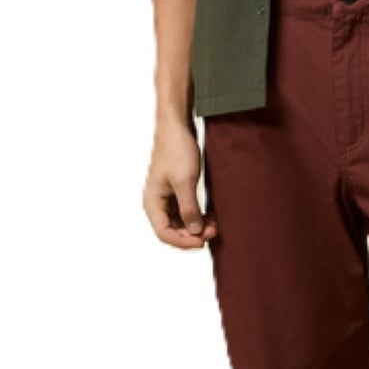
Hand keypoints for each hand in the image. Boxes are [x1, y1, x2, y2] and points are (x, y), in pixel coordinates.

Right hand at [143, 118, 216, 247]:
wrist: (177, 127)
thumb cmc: (176, 150)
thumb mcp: (185, 181)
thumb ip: (189, 208)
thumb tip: (195, 231)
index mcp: (152, 202)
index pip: (164, 233)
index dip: (183, 241)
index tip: (202, 240)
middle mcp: (157, 203)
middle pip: (173, 230)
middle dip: (193, 234)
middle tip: (214, 231)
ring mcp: (167, 197)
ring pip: (181, 222)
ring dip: (197, 226)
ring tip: (215, 225)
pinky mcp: (177, 191)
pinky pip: (186, 211)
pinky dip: (198, 216)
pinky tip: (211, 216)